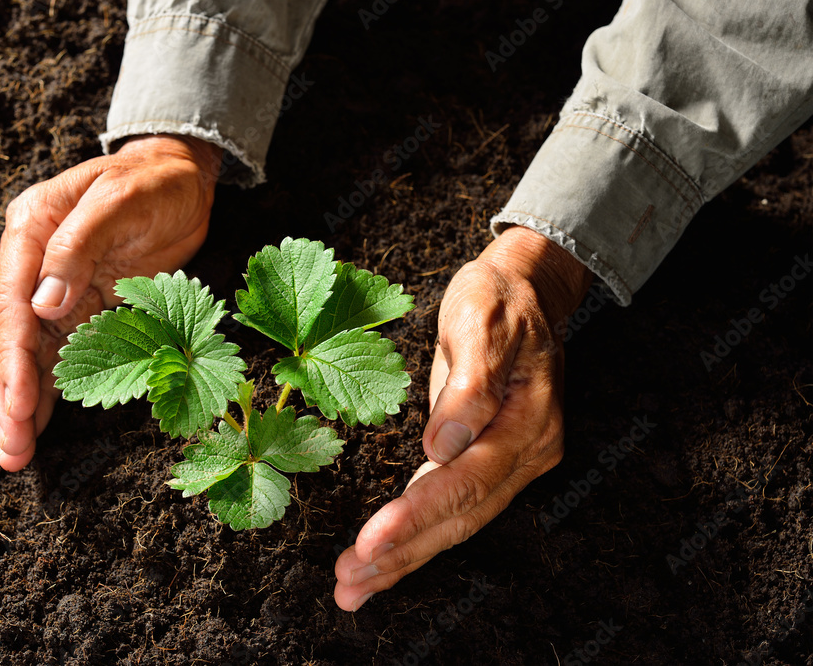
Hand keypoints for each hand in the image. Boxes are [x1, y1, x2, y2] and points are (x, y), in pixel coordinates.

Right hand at [0, 134, 221, 471]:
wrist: (181, 177)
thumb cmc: (153, 181)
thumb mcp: (120, 200)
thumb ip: (79, 246)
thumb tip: (45, 306)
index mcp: (30, 228)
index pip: (9, 301)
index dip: (11, 358)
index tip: (14, 404)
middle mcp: (32, 261)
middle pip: (5, 335)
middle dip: (5, 392)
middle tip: (10, 446)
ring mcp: (53, 286)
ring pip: (25, 352)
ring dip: (18, 401)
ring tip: (15, 453)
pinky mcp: (80, 305)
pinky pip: (55, 353)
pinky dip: (45, 389)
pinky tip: (37, 424)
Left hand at [333, 225, 592, 610]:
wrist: (522, 290)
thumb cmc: (497, 299)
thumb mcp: (481, 320)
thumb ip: (470, 384)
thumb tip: (442, 445)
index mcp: (526, 422)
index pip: (467, 482)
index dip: (418, 515)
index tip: (370, 541)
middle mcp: (524, 453)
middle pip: (461, 517)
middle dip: (403, 553)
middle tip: (350, 582)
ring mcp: (509, 461)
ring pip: (455, 521)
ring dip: (404, 557)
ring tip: (354, 586)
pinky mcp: (486, 459)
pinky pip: (449, 505)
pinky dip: (415, 535)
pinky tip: (383, 557)